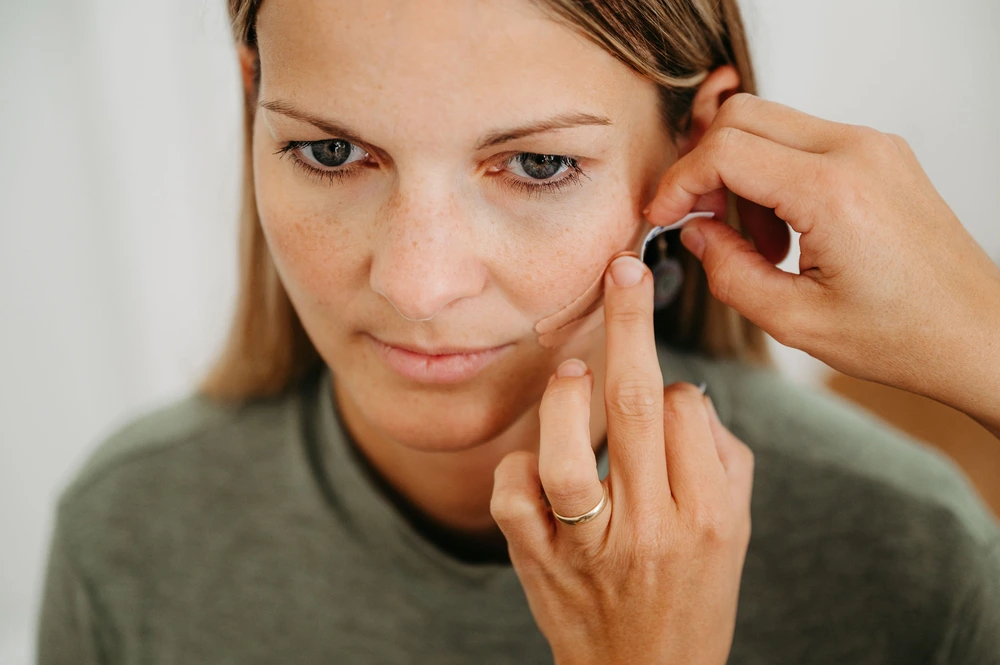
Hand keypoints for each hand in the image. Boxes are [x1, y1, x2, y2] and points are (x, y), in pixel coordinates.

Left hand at [491, 256, 754, 664]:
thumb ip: (718, 455)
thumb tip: (681, 390)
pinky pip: (513, 498)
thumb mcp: (735, 528)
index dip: (668, 383)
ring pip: (565, 455)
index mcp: (706, 514)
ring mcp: (588, 547)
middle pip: (635, 405)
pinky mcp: (538, 562)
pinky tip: (535, 464)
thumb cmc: (695, 591)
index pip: (683, 410)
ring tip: (568, 369)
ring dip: (563, 399)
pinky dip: (516, 468)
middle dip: (628, 320)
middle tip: (621, 268)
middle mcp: (648, 528)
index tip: (660, 382)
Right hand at [646, 93, 999, 429]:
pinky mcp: (880, 154)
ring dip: (742, 175)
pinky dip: (775, 177)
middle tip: (703, 223)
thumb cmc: (903, 335)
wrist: (978, 334)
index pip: (725, 151)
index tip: (661, 216)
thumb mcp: (795, 321)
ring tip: (758, 244)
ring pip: (771, 125)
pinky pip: (804, 142)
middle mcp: (856, 152)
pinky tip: (787, 233)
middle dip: (706, 168)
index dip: (678, 182)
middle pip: (743, 117)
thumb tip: (694, 232)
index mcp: (833, 192)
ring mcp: (873, 146)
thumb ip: (727, 271)